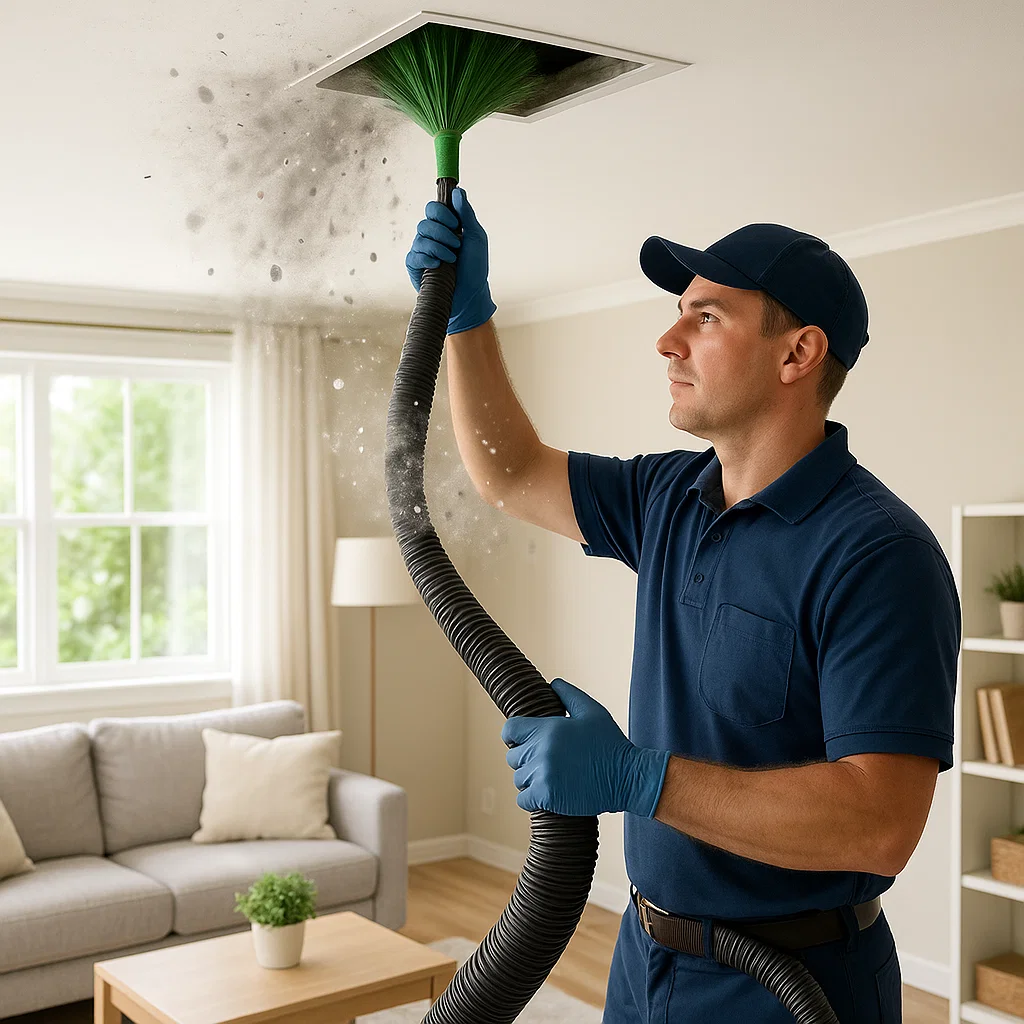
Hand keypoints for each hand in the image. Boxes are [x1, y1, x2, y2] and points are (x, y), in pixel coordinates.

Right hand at [405, 187, 496, 335]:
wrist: (470, 295)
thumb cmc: (475, 268)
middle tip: (456, 244)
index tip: (455, 224)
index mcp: (445, 227)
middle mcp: (431, 236)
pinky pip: (414, 255)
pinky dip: (427, 259)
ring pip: (420, 237)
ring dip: (439, 248)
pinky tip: (438, 265)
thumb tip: (458, 191)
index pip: (433, 208)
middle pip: (425, 221)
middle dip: (442, 232)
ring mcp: (422, 251)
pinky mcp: (415, 266)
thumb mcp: (476, 238)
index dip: (441, 212)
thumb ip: (466, 214)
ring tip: (452, 260)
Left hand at [501, 678, 670, 817]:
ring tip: (552, 776)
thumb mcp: (593, 711)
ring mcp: (543, 774)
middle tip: (546, 761)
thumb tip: (553, 684)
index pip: (510, 730)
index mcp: (548, 728)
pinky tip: (548, 792)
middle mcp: (542, 750)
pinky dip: (533, 798)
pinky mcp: (548, 796)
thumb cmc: (611, 744)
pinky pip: (523, 799)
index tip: (522, 741)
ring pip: (519, 779)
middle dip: (526, 759)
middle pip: (513, 756)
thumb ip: (569, 695)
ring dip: (531, 779)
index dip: (514, 735)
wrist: (628, 777)